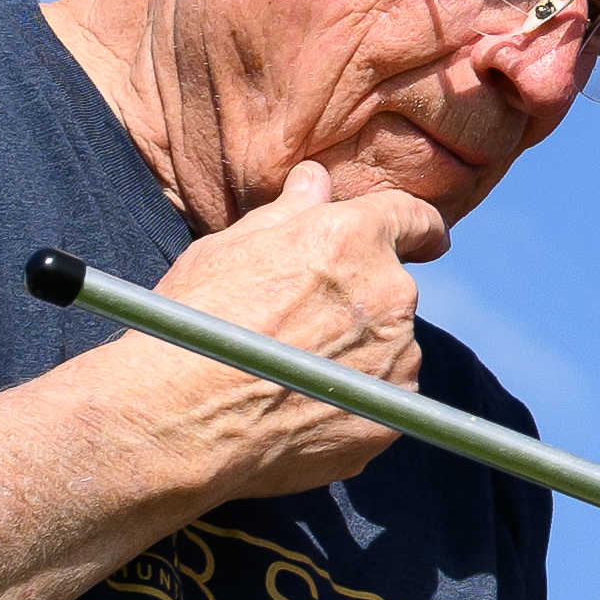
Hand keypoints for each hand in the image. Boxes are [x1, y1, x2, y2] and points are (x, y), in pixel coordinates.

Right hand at [94, 163, 447, 505]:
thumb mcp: (229, 247)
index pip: (414, 218)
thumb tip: (316, 182)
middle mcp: (390, 295)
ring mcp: (396, 360)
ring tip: (294, 371)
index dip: (416, 228)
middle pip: (394, 288)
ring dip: (359, 352)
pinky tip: (303, 408)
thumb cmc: (195, 323)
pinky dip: (355, 401)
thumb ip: (288, 212)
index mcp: (355, 240)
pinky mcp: (389, 417)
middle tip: (303, 324)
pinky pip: (384, 398)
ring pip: (390, 346)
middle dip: (361, 299)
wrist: (178, 418)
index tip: (422, 239)